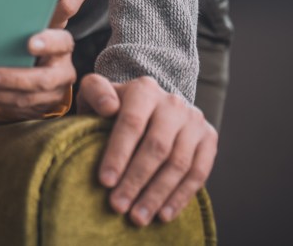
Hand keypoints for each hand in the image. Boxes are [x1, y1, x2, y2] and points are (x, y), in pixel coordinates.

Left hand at [0, 28, 75, 118]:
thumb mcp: (26, 28)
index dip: (47, 43)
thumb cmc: (25, 41)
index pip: (61, 42)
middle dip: (12, 79)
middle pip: (43, 79)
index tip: (29, 43)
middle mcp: (63, 70)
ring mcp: (55, 92)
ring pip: (29, 98)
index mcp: (62, 45)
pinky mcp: (43, 107)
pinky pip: (21, 108)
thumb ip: (10, 22)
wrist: (36, 64)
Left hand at [78, 74, 217, 225]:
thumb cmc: (114, 103)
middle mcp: (173, 103)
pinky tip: (163, 214)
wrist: (149, 103)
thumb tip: (109, 108)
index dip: (118, 154)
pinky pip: (198, 173)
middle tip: (118, 206)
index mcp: (144, 90)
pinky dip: (180, 196)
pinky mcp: (209, 138)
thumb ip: (95, 92)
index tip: (104, 182)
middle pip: (157, 148)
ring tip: (138, 216)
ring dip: (157, 194)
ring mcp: (194, 121)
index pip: (131, 124)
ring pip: (179, 164)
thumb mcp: (96, 91)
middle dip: (136, 181)